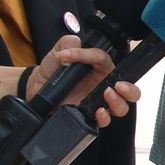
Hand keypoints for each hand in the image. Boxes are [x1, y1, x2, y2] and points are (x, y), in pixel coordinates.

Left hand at [25, 35, 143, 127]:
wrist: (35, 88)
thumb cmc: (51, 70)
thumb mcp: (58, 51)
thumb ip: (68, 42)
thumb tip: (75, 45)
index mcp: (100, 69)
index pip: (105, 61)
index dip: (91, 57)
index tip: (70, 56)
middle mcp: (103, 86)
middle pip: (129, 90)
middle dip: (130, 89)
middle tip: (119, 86)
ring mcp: (97, 102)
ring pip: (121, 107)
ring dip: (118, 102)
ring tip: (107, 95)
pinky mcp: (88, 116)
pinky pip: (103, 121)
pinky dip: (104, 117)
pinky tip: (97, 111)